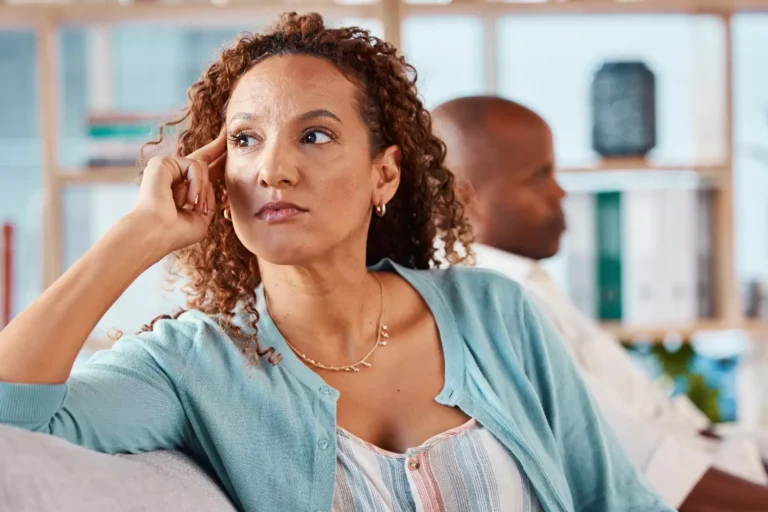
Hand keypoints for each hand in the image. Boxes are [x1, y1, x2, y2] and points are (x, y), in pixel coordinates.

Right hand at [131, 129, 226, 254]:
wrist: (155, 233)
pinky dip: (196, 184)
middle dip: (218, 147)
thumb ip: (208, 199)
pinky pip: (194, 166)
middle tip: (228, 131)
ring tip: (194, 207)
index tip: (228, 147)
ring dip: (203, 189)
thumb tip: (211, 180)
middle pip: (201, 157)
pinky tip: (188, 200)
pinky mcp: (163, 162)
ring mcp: (167, 168)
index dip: (217, 160)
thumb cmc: (175, 232)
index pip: (203, 172)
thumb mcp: (201, 218)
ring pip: (201, 166)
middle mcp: (174, 176)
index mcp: (182, 190)